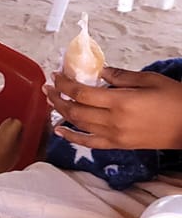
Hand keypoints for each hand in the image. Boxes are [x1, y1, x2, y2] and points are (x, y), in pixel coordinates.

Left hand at [44, 67, 181, 149]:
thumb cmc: (175, 99)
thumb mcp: (150, 80)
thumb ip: (121, 76)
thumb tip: (100, 72)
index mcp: (121, 101)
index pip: (81, 93)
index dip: (64, 84)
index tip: (55, 75)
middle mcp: (113, 120)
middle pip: (74, 110)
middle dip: (57, 98)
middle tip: (48, 87)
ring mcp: (114, 135)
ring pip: (78, 125)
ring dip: (60, 113)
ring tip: (51, 102)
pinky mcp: (118, 145)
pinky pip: (89, 143)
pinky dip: (72, 137)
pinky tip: (60, 131)